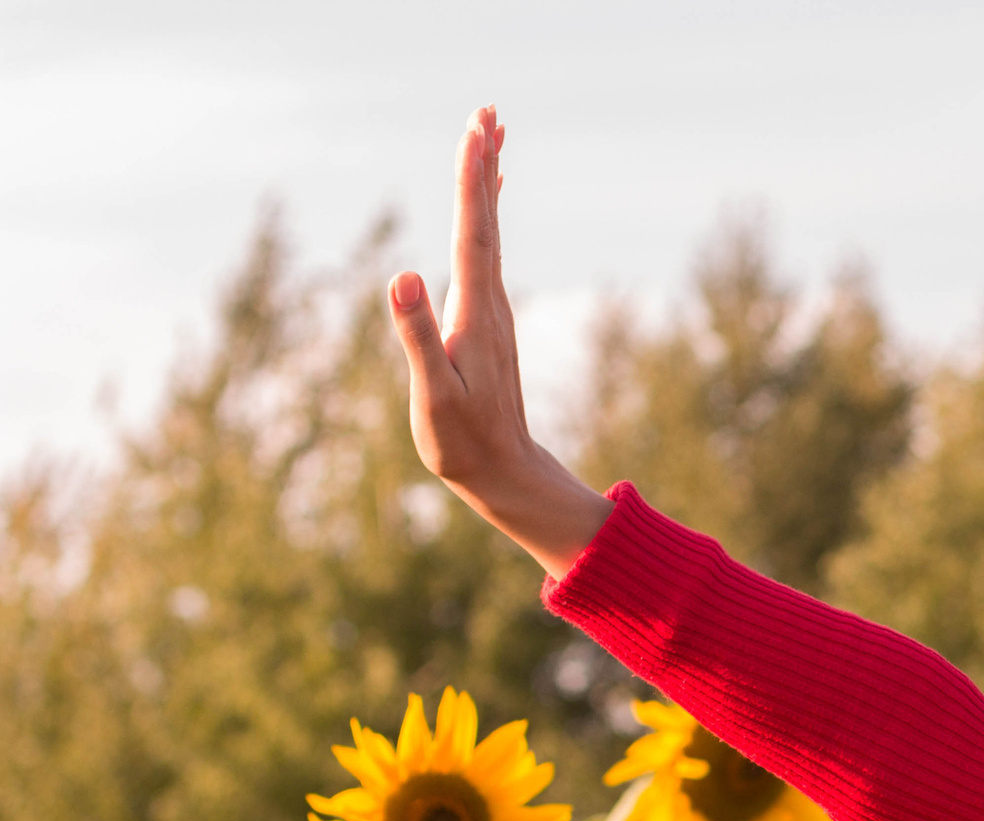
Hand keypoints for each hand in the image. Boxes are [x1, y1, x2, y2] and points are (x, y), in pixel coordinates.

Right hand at [388, 105, 611, 575]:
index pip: (474, 232)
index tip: (474, 131)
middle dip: (484, 165)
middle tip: (488, 111)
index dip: (472, 180)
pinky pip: (486, 253)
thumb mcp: (432, 392)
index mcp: (475, 310)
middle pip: (488, 220)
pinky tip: (486, 207)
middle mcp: (490, 301)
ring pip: (490, 232)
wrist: (505, 473)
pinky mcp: (486, 320)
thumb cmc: (463, 441)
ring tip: (488, 138)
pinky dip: (485, 218)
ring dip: (487, 183)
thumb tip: (403, 277)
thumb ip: (417, 335)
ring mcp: (491, 309)